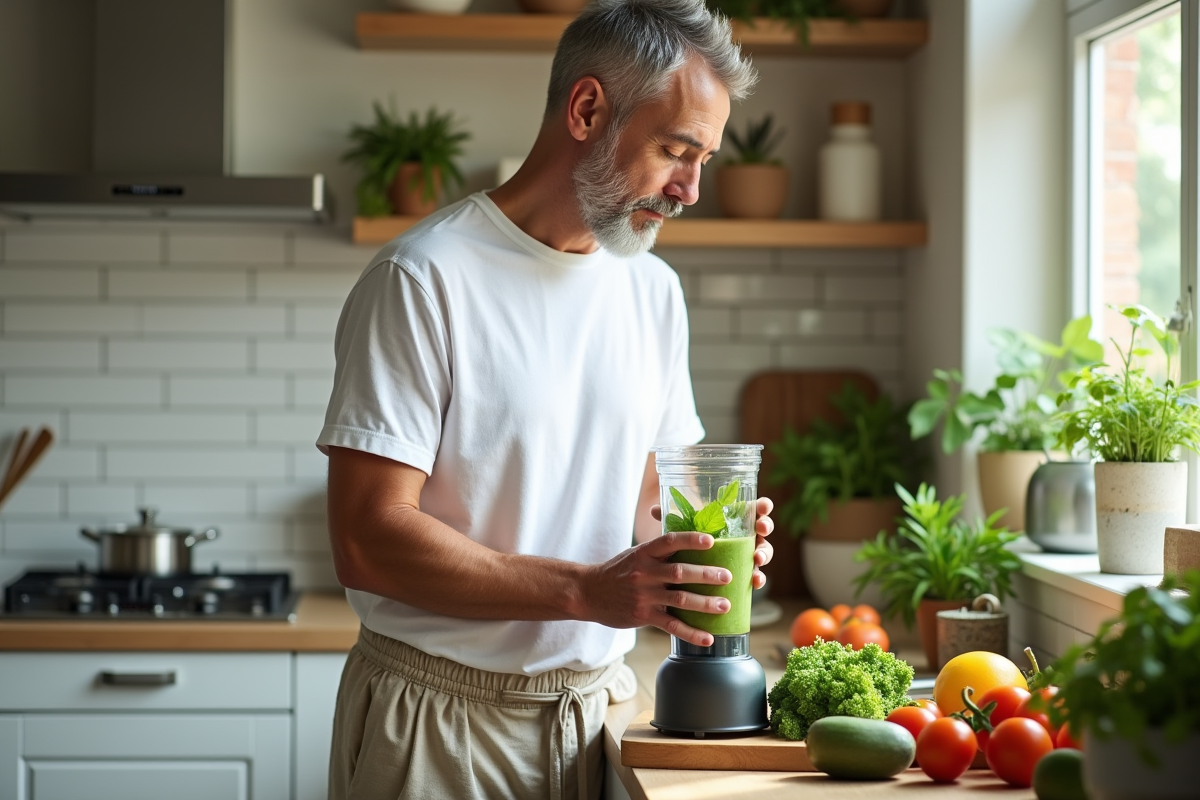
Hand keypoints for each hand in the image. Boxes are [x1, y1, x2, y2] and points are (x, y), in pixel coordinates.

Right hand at [582, 532, 732, 646]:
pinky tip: (707, 639)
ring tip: (725, 606)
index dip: (690, 540)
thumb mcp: (635, 553)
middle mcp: (645, 573)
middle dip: (706, 574)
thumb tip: (690, 538)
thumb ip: (659, 549)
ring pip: (679, 599)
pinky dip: (690, 633)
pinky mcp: (643, 616)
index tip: (711, 541)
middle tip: (728, 576)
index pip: (669, 542)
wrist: (589, 592)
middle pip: (679, 572)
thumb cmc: (618, 571)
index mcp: (644, 553)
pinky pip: (671, 625)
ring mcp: (644, 595)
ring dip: (704, 603)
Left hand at [650, 496, 775, 588]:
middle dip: (766, 526)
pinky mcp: (747, 574)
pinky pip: (758, 576)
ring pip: (764, 551)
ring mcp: (749, 556)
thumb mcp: (686, 532)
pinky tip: (755, 581)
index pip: (753, 508)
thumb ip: (675, 522)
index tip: (763, 506)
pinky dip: (759, 578)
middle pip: (763, 528)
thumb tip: (653, 510)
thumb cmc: (694, 545)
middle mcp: (746, 536)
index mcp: (736, 520)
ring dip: (764, 553)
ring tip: (757, 558)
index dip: (762, 506)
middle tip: (762, 528)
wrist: (695, 575)